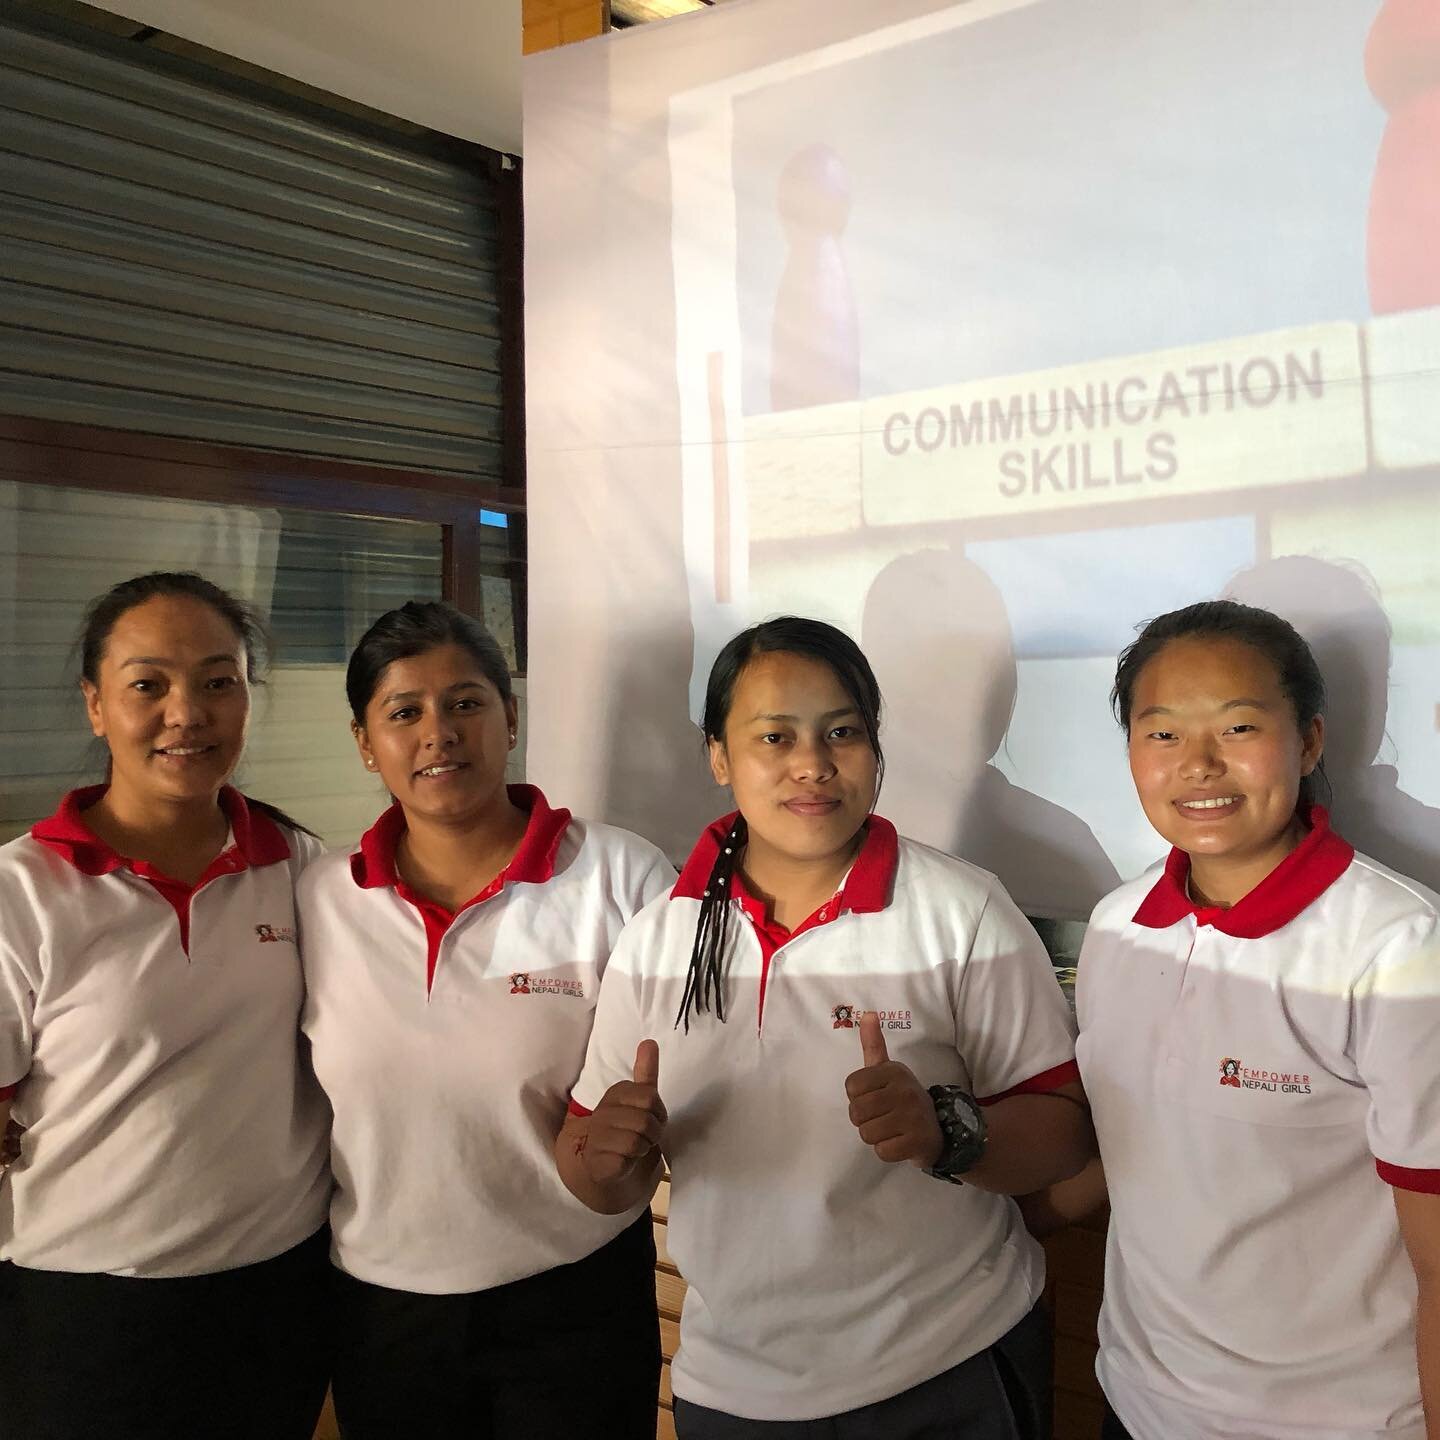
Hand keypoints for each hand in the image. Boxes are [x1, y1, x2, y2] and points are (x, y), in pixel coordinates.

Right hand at [579, 1041, 666, 1187]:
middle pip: (646, 1119)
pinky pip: (628, 1154)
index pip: (650, 1097)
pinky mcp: (598, 1157)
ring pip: (639, 1138)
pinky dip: (634, 1159)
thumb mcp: (640, 1100)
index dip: (658, 1112)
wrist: (607, 1165)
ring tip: (637, 1147)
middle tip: (645, 1136)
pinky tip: (626, 1158)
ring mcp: (597, 1135)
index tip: (652, 1118)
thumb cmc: (628, 1129)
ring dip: (645, 1146)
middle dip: (654, 1132)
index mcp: (615, 1093)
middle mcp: (602, 1111)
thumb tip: (650, 1041)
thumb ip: (646, 1072)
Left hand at [844, 1012, 943, 1167]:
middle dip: (864, 1120)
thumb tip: (866, 1014)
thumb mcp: (888, 1070)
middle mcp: (904, 1091)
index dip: (858, 1097)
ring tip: (891, 1129)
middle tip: (882, 1116)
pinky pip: (881, 1151)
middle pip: (856, 1112)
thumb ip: (874, 1044)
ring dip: (875, 1136)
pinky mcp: (916, 1142)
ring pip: (866, 1134)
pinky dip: (887, 1150)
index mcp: (893, 1071)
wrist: (940, 1129)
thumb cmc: (903, 1098)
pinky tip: (900, 1141)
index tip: (875, 1097)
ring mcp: (912, 1117)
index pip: (851, 1087)